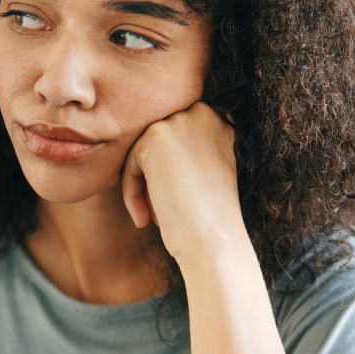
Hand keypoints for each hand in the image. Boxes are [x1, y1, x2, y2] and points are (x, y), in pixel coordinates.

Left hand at [121, 102, 248, 266]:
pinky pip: (131, 162)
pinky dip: (133, 192)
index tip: (178, 204)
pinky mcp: (156, 135)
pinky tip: (146, 219)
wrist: (214, 240)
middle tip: (164, 213)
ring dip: (146, 187)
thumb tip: (153, 150)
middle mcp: (205, 113)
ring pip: (144, 153)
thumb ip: (187, 152)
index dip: (173, 175)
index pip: (178, 142)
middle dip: (158, 179)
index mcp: (223, 120)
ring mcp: (181, 121)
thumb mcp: (208, 173)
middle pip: (160, 145)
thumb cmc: (212, 218)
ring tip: (158, 216)